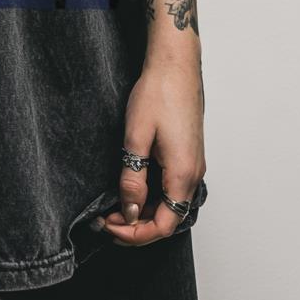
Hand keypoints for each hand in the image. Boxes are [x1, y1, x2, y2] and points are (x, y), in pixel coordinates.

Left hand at [101, 56, 204, 246]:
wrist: (176, 65)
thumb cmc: (158, 93)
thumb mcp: (136, 137)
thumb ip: (133, 178)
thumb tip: (130, 211)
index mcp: (183, 174)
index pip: (164, 225)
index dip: (135, 234)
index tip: (109, 226)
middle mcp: (194, 174)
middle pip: (168, 219)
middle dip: (136, 226)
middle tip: (106, 219)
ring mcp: (193, 164)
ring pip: (170, 204)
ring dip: (144, 211)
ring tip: (114, 206)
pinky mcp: (188, 155)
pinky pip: (172, 188)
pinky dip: (152, 196)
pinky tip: (132, 188)